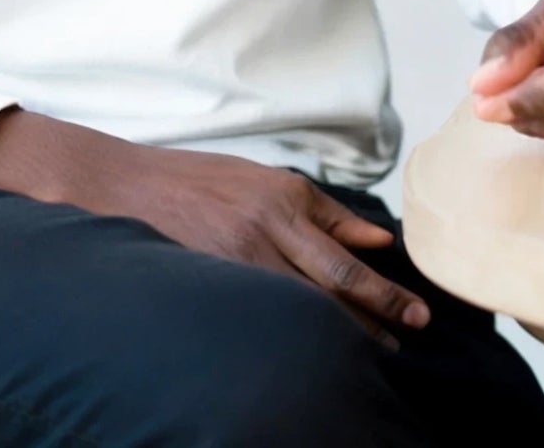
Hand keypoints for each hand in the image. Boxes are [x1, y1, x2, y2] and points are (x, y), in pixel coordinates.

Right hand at [0, 108, 429, 346]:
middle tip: (402, 351)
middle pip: (328, 292)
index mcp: (281, 200)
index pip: (344, 260)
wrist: (126, 186)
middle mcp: (261, 232)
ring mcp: (233, 263)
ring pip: (297, 313)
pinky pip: (259, 319)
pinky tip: (306, 357)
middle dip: (370, 325)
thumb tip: (381, 239)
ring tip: (367, 364)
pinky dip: (289, 338)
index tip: (417, 317)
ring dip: (336, 340)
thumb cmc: (202, 179)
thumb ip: (324, 211)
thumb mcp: (267, 179)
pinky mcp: (210, 284)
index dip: (383, 294)